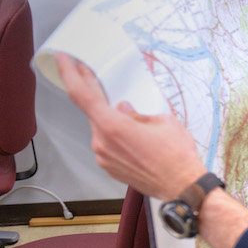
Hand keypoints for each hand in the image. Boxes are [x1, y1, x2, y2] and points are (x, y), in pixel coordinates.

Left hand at [55, 52, 205, 200]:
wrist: (183, 188)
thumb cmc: (177, 156)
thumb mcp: (164, 122)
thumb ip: (138, 113)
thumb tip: (126, 109)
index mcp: (114, 126)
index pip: (82, 95)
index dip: (70, 74)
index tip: (64, 59)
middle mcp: (102, 142)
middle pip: (93, 112)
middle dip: (97, 97)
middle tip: (99, 80)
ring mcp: (103, 157)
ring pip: (101, 129)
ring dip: (113, 121)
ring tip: (135, 122)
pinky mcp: (109, 168)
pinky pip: (107, 145)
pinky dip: (116, 136)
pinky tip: (135, 138)